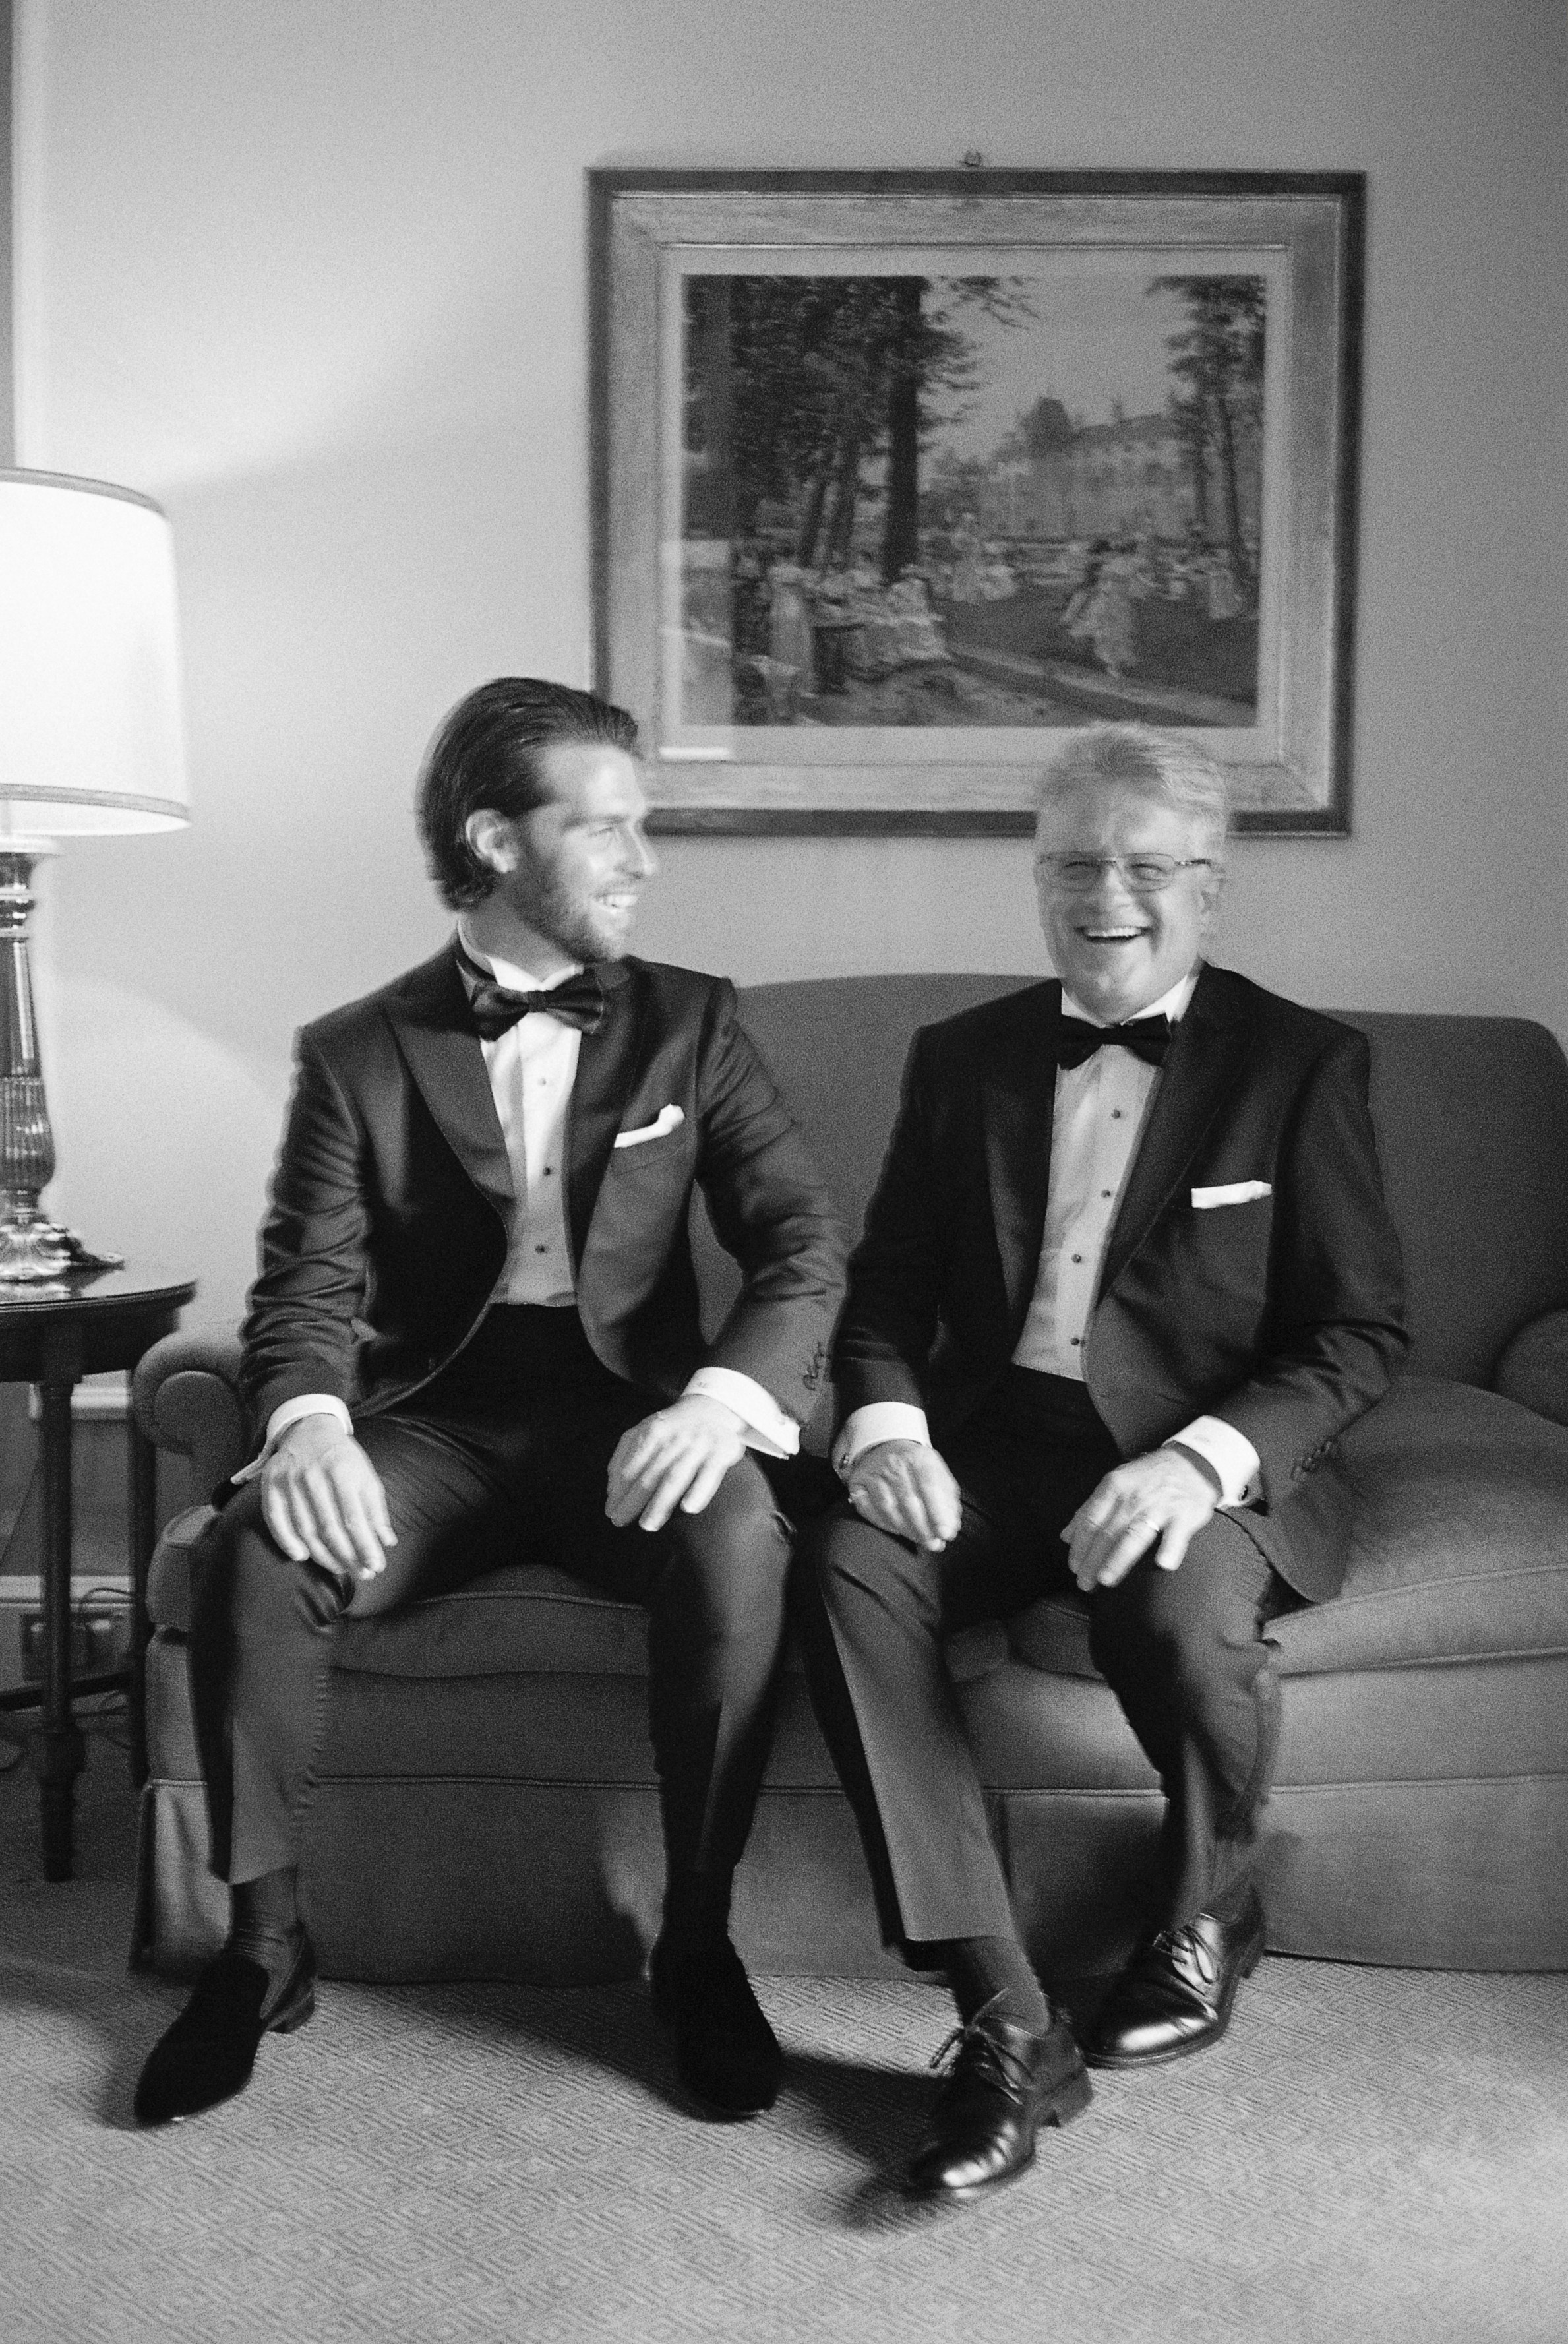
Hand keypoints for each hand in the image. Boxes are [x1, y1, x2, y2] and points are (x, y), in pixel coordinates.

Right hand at [261, 1413, 395, 1582]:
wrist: (309, 1429)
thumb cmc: (343, 1458)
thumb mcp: (366, 1475)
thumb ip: (375, 1509)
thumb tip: (387, 1542)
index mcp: (342, 1470)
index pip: (354, 1517)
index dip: (365, 1546)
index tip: (376, 1566)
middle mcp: (314, 1475)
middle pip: (329, 1527)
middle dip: (348, 1556)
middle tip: (361, 1574)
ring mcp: (289, 1480)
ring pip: (305, 1528)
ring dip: (323, 1555)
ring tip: (340, 1569)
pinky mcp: (270, 1484)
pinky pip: (275, 1519)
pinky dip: (286, 1541)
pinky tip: (302, 1557)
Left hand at [605, 1395, 748, 1531]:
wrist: (713, 1408)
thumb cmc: (672, 1427)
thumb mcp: (643, 1430)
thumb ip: (623, 1455)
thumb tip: (611, 1490)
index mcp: (652, 1433)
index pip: (631, 1467)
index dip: (619, 1491)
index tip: (610, 1511)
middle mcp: (674, 1438)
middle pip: (650, 1475)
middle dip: (633, 1500)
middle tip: (620, 1521)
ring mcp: (698, 1445)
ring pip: (675, 1477)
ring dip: (660, 1502)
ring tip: (647, 1524)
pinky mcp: (722, 1452)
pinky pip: (710, 1474)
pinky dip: (698, 1491)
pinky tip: (688, 1508)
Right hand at [845, 1439, 962, 1551]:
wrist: (885, 1447)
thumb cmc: (915, 1468)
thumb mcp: (938, 1474)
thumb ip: (947, 1501)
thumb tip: (950, 1528)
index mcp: (918, 1457)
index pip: (929, 1486)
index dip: (938, 1512)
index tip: (945, 1533)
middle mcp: (894, 1463)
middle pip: (908, 1500)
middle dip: (923, 1527)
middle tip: (932, 1543)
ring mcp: (873, 1473)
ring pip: (888, 1507)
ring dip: (905, 1528)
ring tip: (918, 1540)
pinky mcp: (857, 1484)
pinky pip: (868, 1509)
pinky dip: (883, 1523)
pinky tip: (896, 1530)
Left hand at [1062, 1448, 1217, 1591]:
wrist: (1191, 1462)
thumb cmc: (1149, 1477)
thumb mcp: (1116, 1483)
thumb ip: (1090, 1509)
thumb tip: (1066, 1535)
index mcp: (1114, 1487)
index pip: (1090, 1520)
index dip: (1079, 1546)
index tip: (1074, 1566)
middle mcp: (1134, 1497)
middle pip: (1107, 1532)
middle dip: (1093, 1560)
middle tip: (1085, 1582)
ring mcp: (1160, 1506)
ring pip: (1134, 1535)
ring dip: (1118, 1558)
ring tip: (1106, 1578)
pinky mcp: (1184, 1515)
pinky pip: (1176, 1535)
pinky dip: (1170, 1549)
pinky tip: (1163, 1563)